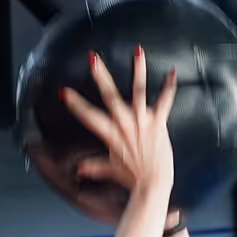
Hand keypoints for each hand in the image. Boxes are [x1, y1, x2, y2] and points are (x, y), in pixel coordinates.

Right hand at [61, 47, 177, 197]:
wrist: (153, 184)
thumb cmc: (132, 177)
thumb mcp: (111, 169)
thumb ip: (94, 166)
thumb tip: (78, 170)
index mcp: (111, 134)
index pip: (89, 116)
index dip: (76, 104)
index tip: (64, 91)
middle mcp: (125, 124)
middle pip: (110, 96)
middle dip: (101, 76)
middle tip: (93, 58)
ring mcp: (142, 122)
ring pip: (138, 91)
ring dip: (138, 70)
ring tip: (137, 51)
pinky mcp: (158, 124)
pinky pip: (164, 102)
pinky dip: (169, 87)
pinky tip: (172, 73)